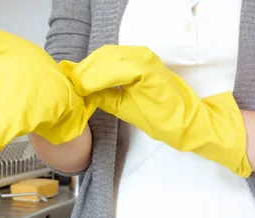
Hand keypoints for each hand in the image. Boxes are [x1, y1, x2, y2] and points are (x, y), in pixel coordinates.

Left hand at [65, 45, 252, 177]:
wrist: (187, 125)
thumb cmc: (161, 115)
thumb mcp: (125, 104)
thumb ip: (106, 95)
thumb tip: (82, 93)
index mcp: (136, 60)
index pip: (103, 57)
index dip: (83, 68)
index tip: (67, 81)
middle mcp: (141, 55)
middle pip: (102, 55)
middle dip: (83, 70)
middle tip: (67, 84)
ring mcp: (146, 62)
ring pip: (108, 59)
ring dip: (88, 73)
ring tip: (75, 87)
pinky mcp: (150, 72)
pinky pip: (120, 69)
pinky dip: (101, 77)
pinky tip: (89, 88)